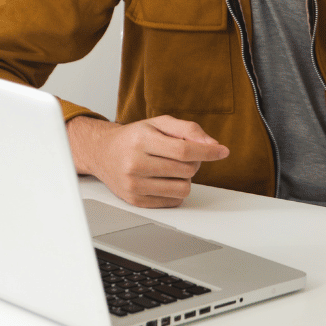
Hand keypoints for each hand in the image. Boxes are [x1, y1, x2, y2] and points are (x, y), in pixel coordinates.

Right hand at [67, 114, 229, 207]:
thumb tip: (213, 144)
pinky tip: (164, 179)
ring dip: (185, 178)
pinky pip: (172, 202)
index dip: (208, 152)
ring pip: (182, 189)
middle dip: (194, 162)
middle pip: (186, 170)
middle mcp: (135, 163)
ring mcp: (134, 185)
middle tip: (183, 155)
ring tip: (172, 168)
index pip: (184, 150)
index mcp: (142, 140)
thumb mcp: (159, 123)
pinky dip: (175, 191)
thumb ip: (188, 129)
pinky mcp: (135, 201)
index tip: (222, 151)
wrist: (103, 152)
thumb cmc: (134, 136)